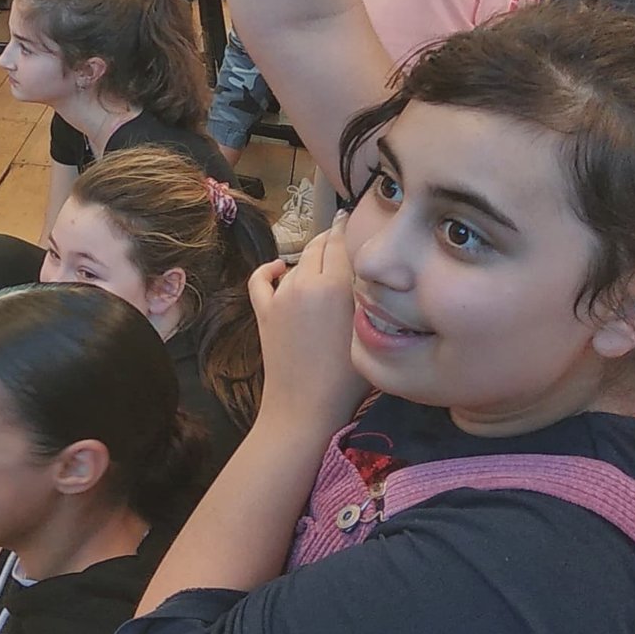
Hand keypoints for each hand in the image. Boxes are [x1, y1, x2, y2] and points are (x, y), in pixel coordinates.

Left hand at [247, 216, 369, 428]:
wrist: (305, 409)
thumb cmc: (349, 379)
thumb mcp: (373, 331)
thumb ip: (371, 297)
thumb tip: (372, 274)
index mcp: (335, 284)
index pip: (342, 242)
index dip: (351, 230)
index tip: (361, 224)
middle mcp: (304, 282)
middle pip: (319, 246)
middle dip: (333, 240)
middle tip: (347, 242)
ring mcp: (280, 296)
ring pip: (297, 262)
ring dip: (310, 260)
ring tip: (326, 265)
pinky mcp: (263, 312)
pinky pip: (261, 280)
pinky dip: (270, 270)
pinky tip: (279, 269)